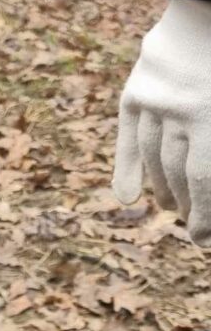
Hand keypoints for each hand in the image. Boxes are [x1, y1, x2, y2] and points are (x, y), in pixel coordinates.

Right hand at [113, 0, 210, 245]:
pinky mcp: (135, 90)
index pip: (205, 180)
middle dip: (188, 207)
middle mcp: (180, 112)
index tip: (201, 240)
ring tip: (171, 210)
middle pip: (179, 174)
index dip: (205, 215)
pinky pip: (128, 138)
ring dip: (162, 190)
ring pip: (154, 160)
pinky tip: (128, 198)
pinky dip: (127, 170)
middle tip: (193, 230)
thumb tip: (208, 178)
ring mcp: (154, 102)